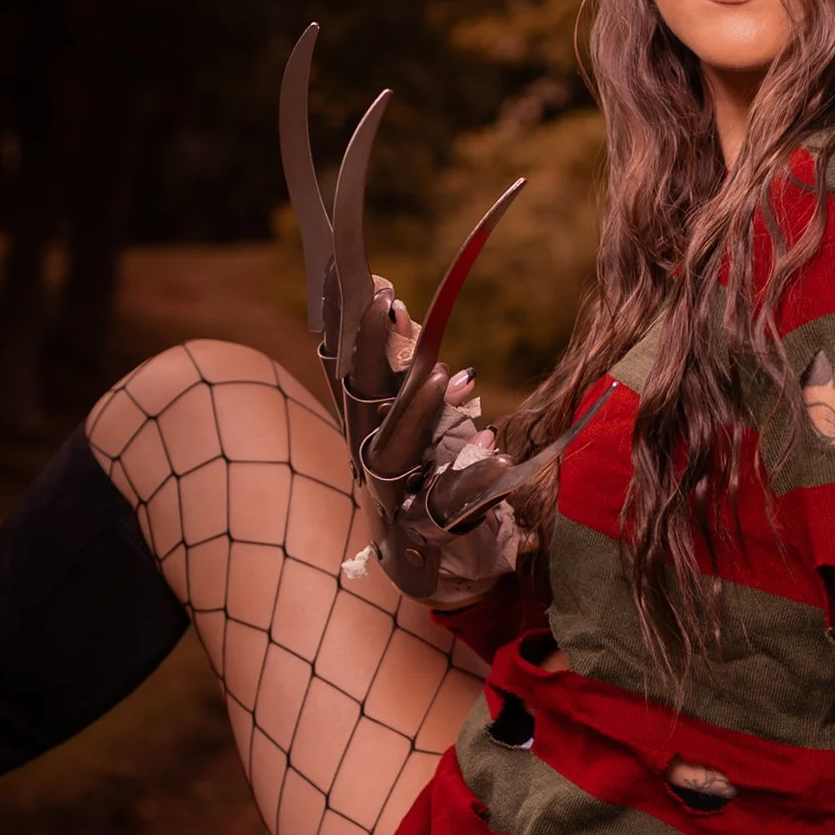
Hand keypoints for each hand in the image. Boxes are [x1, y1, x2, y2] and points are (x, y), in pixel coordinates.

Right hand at [340, 297, 522, 604]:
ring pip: (392, 450)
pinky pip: (447, 504)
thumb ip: (405, 366)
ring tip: (454, 374)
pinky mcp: (423, 532)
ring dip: (419, 410)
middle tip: (390, 301)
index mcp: (364, 424)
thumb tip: (395, 300)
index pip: (341, 362)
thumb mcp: (416, 416)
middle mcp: (366, 456)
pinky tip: (496, 449)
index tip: (349, 266)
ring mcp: (389, 496)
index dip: (338, 316)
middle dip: (369, 348)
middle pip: (357, 398)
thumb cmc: (426, 478)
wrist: (432, 568)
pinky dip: (472, 479)